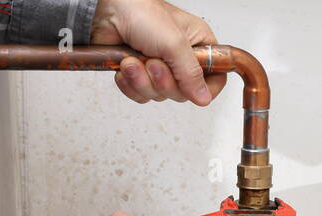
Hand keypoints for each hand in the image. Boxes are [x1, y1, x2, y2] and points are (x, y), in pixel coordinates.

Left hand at [90, 0, 226, 105]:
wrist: (106, 12)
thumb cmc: (141, 13)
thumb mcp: (174, 43)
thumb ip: (192, 73)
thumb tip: (204, 98)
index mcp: (198, 44)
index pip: (215, 77)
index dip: (206, 88)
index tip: (192, 88)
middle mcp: (181, 57)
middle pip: (184, 92)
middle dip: (164, 82)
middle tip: (153, 64)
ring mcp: (160, 67)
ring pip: (160, 95)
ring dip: (143, 81)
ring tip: (134, 61)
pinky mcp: (140, 75)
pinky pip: (141, 95)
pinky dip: (131, 84)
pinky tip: (126, 66)